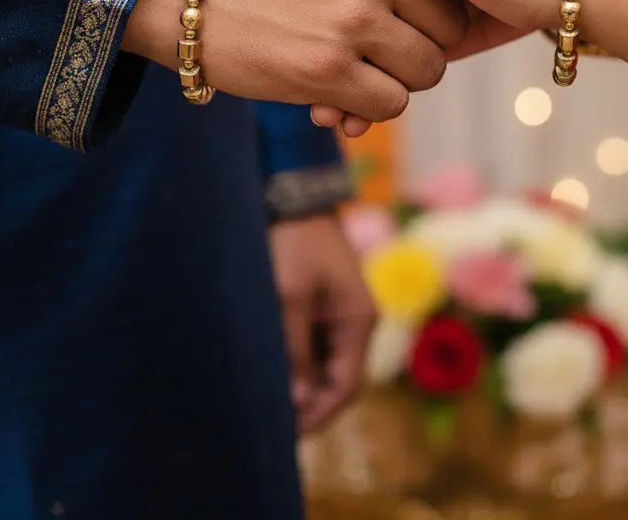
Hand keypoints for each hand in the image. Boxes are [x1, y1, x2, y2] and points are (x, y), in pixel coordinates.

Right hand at [123, 0, 467, 121]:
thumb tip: (420, 2)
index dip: (435, 18)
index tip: (409, 29)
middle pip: (447, 34)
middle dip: (422, 53)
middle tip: (388, 60)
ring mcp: (352, 23)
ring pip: (424, 73)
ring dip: (398, 83)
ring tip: (364, 79)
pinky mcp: (325, 69)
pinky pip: (387, 104)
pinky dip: (370, 110)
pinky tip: (339, 100)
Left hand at [269, 214, 375, 433]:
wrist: (295, 195)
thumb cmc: (293, 243)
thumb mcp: (290, 296)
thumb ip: (294, 350)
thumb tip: (299, 400)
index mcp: (359, 320)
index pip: (347, 385)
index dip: (319, 413)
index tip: (286, 432)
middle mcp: (357, 320)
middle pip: (339, 379)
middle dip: (310, 404)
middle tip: (272, 423)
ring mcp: (342, 312)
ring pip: (326, 364)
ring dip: (303, 384)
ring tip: (268, 401)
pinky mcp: (326, 304)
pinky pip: (317, 345)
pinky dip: (299, 362)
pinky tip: (274, 371)